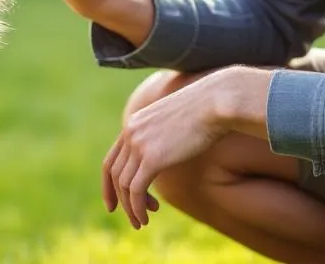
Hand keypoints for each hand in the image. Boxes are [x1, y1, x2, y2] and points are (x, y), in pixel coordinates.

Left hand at [101, 66, 270, 229]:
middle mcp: (131, 132)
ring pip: (124, 185)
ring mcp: (139, 144)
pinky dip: (137, 208)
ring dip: (131, 208)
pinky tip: (146, 219)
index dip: (109, 184)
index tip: (113, 203)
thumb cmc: (205, 110)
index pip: (111, 159)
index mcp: (134, 123)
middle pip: (114, 174)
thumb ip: (164, 136)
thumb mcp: (177, 121)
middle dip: (119, 199)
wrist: (215, 102)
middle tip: (133, 218)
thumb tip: (166, 153)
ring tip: (142, 223)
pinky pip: (136, 190)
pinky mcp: (152, 158)